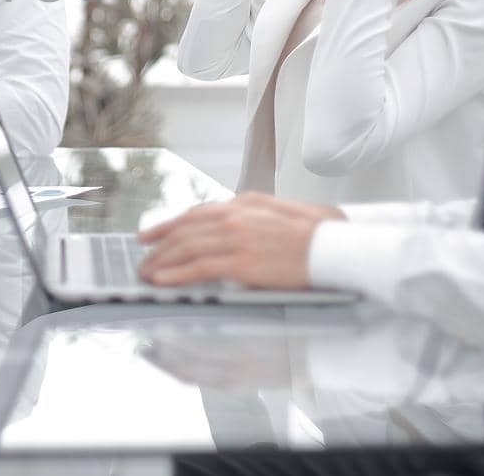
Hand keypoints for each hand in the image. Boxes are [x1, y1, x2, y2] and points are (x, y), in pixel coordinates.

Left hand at [137, 192, 344, 289]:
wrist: (340, 246)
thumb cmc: (320, 232)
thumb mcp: (282, 210)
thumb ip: (254, 212)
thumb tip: (235, 219)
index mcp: (244, 202)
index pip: (195, 213)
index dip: (168, 225)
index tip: (150, 235)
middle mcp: (236, 216)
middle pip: (185, 230)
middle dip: (159, 245)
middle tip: (142, 258)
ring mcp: (237, 239)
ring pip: (186, 248)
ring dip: (161, 261)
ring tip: (146, 272)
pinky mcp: (242, 263)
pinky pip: (199, 268)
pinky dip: (176, 274)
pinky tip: (163, 281)